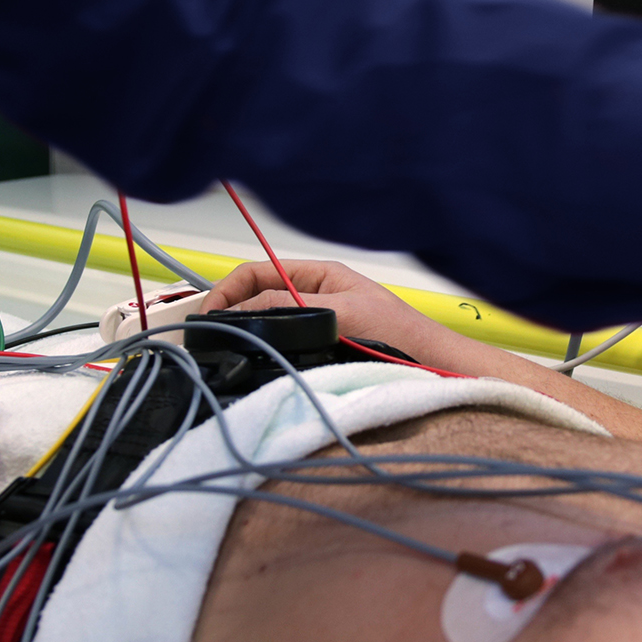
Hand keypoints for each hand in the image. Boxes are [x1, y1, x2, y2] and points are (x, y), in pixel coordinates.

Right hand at [190, 258, 433, 353]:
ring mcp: (314, 327)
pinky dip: (265, 356)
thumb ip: (295, 308)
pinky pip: (281, 351)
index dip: (229, 289)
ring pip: (266, 327)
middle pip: (256, 299)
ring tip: (226, 350)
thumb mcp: (344, 312)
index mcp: (318, 276)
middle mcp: (313, 299)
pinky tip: (257, 365)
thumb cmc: (402, 335)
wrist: (432, 369)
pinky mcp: (317, 354)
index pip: (258, 272)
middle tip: (209, 336)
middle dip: (230, 312)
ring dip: (247, 335)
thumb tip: (247, 310)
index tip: (211, 313)